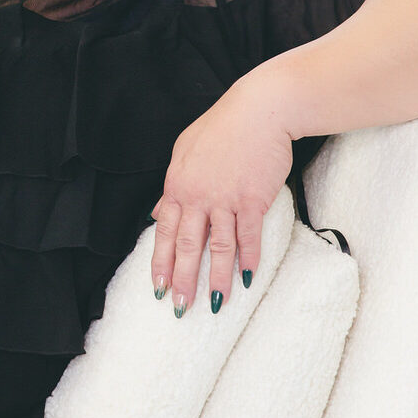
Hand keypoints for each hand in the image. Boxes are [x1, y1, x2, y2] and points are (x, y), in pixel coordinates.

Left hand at [149, 74, 294, 316]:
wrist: (260, 110)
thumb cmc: (224, 127)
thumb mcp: (184, 151)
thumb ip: (173, 183)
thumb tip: (159, 210)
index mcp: (177, 185)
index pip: (163, 231)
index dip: (160, 262)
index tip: (157, 286)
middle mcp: (197, 196)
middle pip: (186, 246)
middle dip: (182, 280)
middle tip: (180, 307)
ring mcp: (225, 199)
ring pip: (217, 247)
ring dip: (215, 278)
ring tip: (214, 304)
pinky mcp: (252, 200)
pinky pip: (248, 236)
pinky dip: (248, 258)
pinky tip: (247, 278)